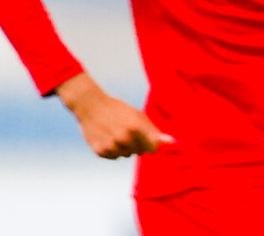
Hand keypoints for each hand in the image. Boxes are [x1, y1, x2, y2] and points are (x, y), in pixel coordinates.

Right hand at [56, 72, 173, 159]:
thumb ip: (154, 131)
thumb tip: (172, 142)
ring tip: (117, 133)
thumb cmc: (119, 109)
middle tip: (128, 130)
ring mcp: (111, 146)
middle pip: (139, 152)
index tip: (148, 139)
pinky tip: (108, 138)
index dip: (151, 144)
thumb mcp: (138, 116)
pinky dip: (113, 150)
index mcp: (136, 127)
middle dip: (138, 144)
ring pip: (126, 155)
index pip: (152, 148)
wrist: (91, 107)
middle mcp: (124, 138)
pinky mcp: (100, 151)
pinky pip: (114, 157)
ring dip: (125, 148)